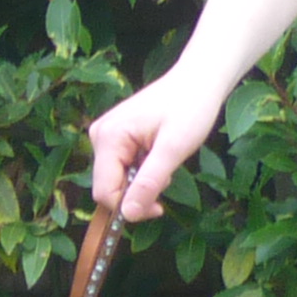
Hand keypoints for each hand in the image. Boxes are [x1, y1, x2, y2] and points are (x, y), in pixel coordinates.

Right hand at [86, 64, 229, 222]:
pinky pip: (121, 166)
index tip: (159, 207)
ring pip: (116, 179)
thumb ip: (148, 183)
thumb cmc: (190, 108)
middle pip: (108, 187)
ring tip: (165, 161)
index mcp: (108, 138)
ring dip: (141, 181)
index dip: (130, 207)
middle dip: (137, 192)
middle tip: (167, 176)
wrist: (198, 80)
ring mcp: (105, 135)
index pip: (105, 192)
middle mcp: (99, 136)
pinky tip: (158, 155)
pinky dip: (141, 170)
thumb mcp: (173, 149)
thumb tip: (127, 216)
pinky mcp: (114, 136)